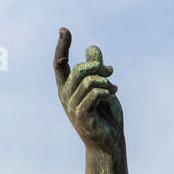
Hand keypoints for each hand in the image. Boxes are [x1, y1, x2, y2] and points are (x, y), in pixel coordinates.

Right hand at [54, 28, 122, 153]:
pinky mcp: (82, 116)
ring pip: (88, 82)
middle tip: (111, 71)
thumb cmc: (106, 116)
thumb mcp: (102, 88)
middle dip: (96, 66)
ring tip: (114, 88)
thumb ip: (96, 69)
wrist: (109, 143)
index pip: (59, 64)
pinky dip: (106, 91)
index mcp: (67, 88)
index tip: (64, 30)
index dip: (61, 47)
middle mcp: (66, 97)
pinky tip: (113, 95)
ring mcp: (72, 107)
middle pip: (78, 70)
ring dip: (105, 81)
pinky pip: (94, 94)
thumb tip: (92, 48)